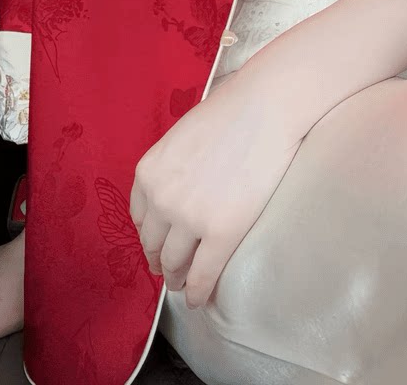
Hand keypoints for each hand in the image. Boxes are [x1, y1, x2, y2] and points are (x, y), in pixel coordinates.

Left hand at [130, 73, 304, 309]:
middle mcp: (162, 200)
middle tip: (169, 272)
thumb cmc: (232, 109)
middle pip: (154, 245)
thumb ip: (172, 167)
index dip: (150, 236)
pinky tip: (199, 299)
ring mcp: (190, 219)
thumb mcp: (182, 136)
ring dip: (177, 280)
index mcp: (148, 173)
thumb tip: (180, 187)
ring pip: (175, 264)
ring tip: (183, 286)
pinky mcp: (222, 233)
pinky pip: (203, 275)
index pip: (140, 218)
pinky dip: (198, 292)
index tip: (158, 245)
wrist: (265, 106)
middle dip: (160, 262)